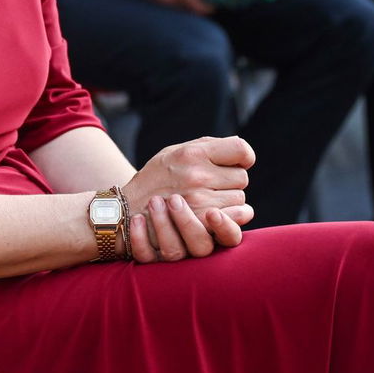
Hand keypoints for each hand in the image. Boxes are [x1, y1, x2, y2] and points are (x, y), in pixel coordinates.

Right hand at [121, 136, 254, 262]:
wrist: (128, 210)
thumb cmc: (156, 178)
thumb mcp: (174, 151)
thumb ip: (209, 147)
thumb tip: (245, 154)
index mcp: (192, 153)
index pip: (241, 150)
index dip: (243, 157)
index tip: (235, 163)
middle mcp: (197, 176)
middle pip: (242, 178)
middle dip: (229, 182)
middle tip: (208, 185)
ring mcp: (200, 202)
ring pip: (240, 201)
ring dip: (227, 202)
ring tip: (203, 201)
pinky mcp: (202, 225)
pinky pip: (236, 220)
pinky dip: (231, 219)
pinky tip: (216, 215)